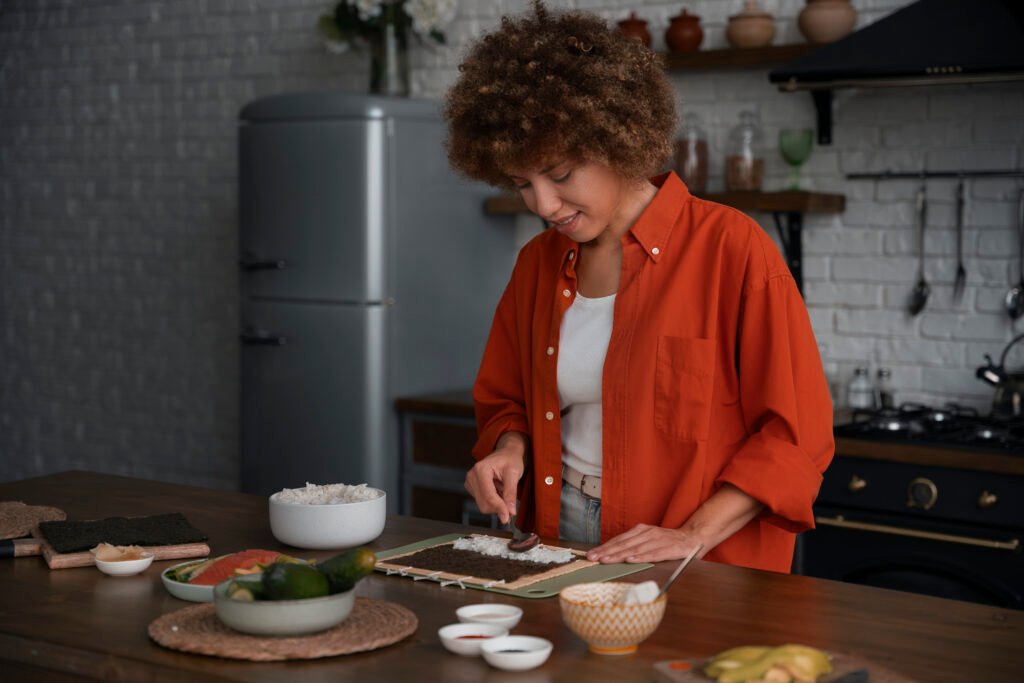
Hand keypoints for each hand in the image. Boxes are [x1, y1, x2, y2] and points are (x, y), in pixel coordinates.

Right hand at [464, 433, 525, 524]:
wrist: (506, 454)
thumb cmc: (510, 460)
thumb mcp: (514, 474)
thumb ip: (511, 494)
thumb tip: (510, 512)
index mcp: (481, 470)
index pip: (488, 496)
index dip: (498, 508)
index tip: (507, 518)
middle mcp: (472, 476)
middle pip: (484, 504)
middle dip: (498, 507)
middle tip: (511, 501)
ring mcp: (470, 482)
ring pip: (483, 505)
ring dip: (496, 504)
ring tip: (503, 490)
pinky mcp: (472, 488)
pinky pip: (482, 503)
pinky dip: (493, 501)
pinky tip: (497, 491)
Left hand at [585, 524, 705, 563]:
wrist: (693, 537)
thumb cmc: (668, 542)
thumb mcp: (648, 540)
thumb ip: (634, 546)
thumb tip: (613, 555)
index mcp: (641, 531)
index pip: (619, 540)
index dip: (604, 547)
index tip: (590, 555)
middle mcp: (647, 533)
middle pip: (624, 544)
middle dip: (606, 552)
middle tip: (592, 558)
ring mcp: (658, 540)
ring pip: (635, 549)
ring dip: (619, 555)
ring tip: (606, 560)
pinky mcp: (670, 548)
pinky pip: (653, 554)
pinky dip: (641, 557)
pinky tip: (631, 560)